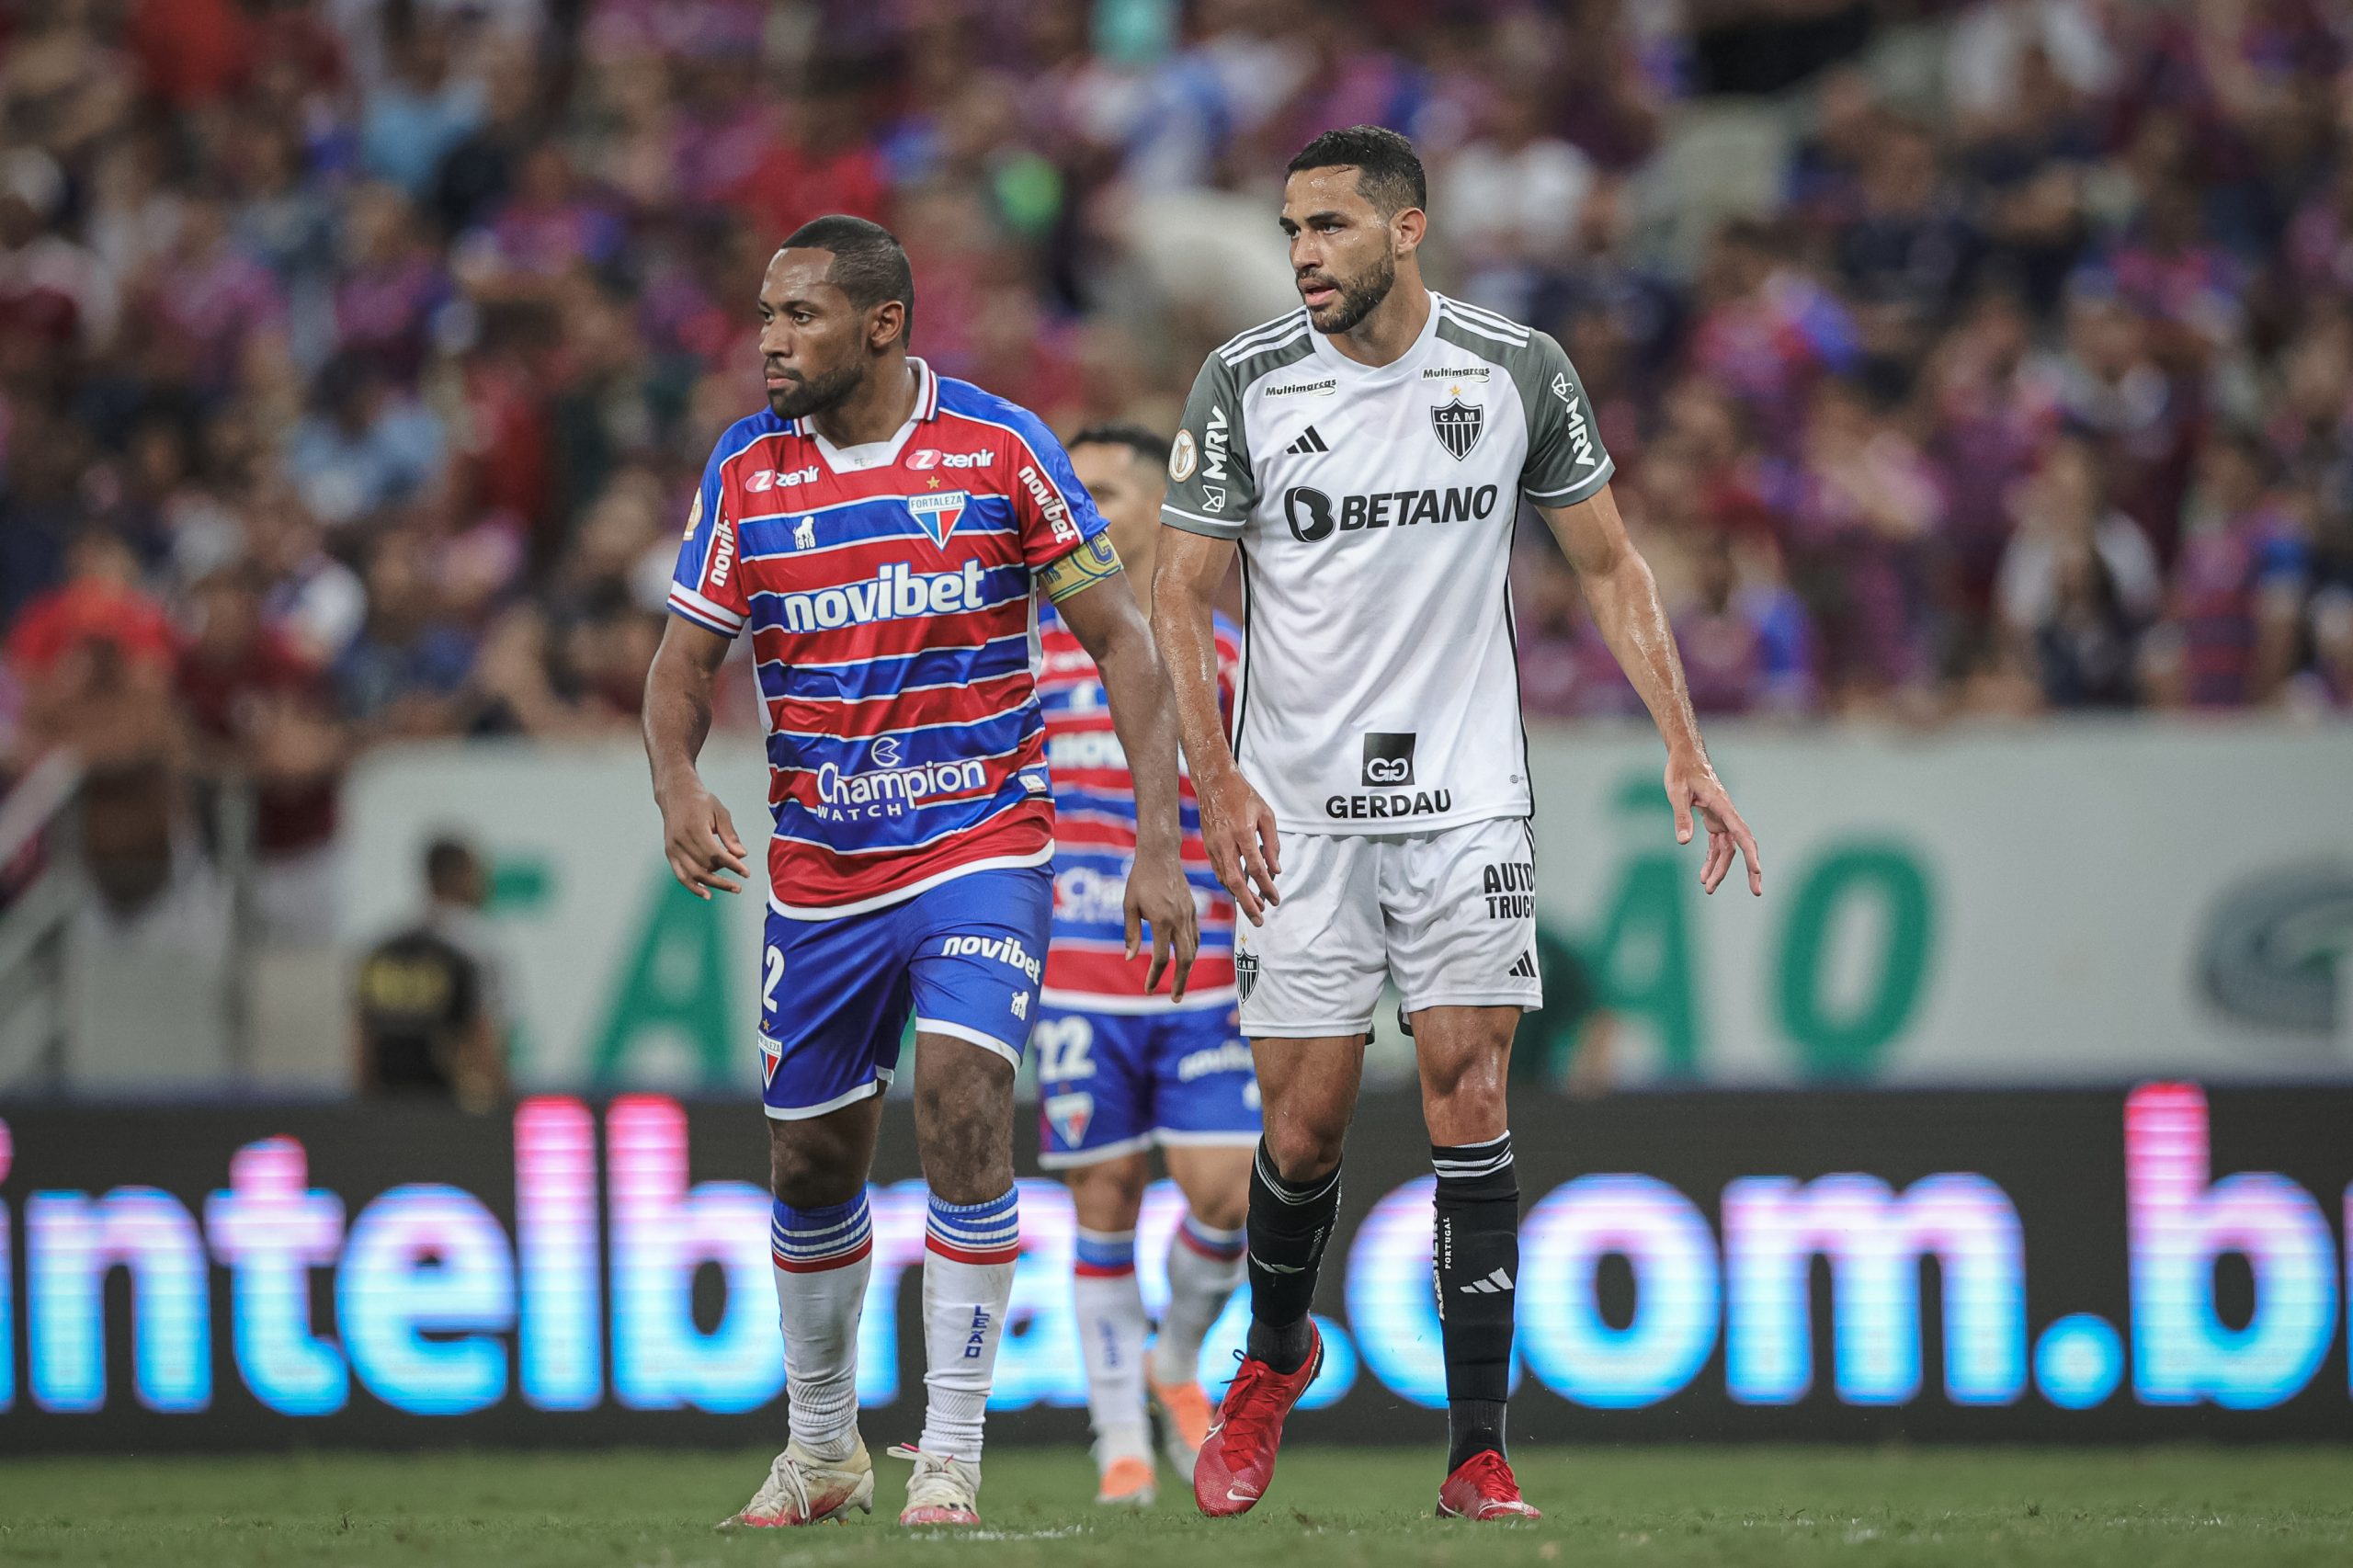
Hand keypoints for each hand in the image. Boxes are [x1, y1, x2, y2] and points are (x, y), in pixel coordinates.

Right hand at [657, 778, 749, 898]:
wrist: (676, 795)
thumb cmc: (700, 802)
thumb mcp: (720, 812)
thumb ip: (730, 835)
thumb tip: (741, 855)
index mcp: (694, 828)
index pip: (716, 854)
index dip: (732, 866)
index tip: (746, 873)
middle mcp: (681, 840)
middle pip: (705, 867)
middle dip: (724, 877)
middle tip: (739, 886)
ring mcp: (673, 848)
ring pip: (693, 874)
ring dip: (712, 885)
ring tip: (730, 888)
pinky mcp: (670, 853)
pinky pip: (681, 875)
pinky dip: (693, 887)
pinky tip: (707, 894)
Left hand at [1123, 843, 1200, 1000]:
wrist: (1161, 855)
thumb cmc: (1140, 879)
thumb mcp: (1129, 905)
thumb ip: (1131, 933)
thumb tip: (1130, 958)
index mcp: (1162, 921)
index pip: (1160, 957)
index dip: (1155, 977)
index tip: (1149, 990)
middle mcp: (1179, 920)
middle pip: (1185, 959)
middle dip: (1180, 982)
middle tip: (1176, 999)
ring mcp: (1189, 915)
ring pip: (1193, 949)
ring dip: (1188, 969)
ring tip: (1180, 983)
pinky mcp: (1193, 910)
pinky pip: (1196, 936)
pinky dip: (1192, 951)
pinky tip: (1186, 959)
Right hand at [1196, 769, 1280, 924]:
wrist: (1214, 782)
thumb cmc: (1243, 796)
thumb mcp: (1266, 815)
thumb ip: (1272, 843)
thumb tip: (1275, 869)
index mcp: (1242, 832)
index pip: (1256, 868)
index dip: (1266, 887)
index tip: (1275, 900)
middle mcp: (1225, 842)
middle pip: (1236, 881)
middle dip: (1248, 904)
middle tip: (1260, 919)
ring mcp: (1213, 846)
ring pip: (1225, 879)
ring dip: (1239, 897)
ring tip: (1254, 908)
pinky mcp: (1208, 847)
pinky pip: (1219, 871)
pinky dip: (1230, 884)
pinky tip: (1240, 891)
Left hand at [1665, 751, 1761, 896]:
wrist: (1685, 756)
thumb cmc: (1681, 771)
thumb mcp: (1676, 792)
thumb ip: (1682, 817)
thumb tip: (1684, 842)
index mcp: (1722, 806)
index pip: (1742, 834)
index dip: (1751, 854)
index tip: (1757, 871)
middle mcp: (1726, 814)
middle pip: (1742, 846)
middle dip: (1750, 870)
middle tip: (1756, 892)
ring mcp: (1721, 819)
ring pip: (1727, 849)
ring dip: (1720, 869)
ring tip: (1708, 889)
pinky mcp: (1713, 821)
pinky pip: (1717, 845)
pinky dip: (1711, 860)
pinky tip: (1703, 875)